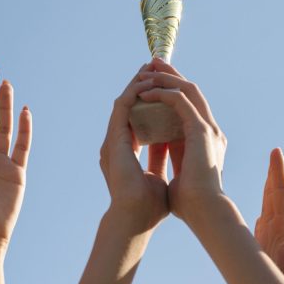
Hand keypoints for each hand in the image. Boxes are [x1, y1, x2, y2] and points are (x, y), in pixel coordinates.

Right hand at [99, 65, 168, 230]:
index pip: (139, 118)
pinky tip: (146, 81)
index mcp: (127, 152)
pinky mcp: (115, 139)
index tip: (164, 87)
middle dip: (143, 84)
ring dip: (138, 83)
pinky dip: (134, 92)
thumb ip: (160, 157)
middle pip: (130, 105)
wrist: (137, 217)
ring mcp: (114, 140)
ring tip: (150, 67)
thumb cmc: (149, 205)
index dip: (151, 101)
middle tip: (155, 66)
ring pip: (125, 101)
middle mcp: (117, 143)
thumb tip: (170, 142)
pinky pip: (123, 107)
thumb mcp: (159, 174)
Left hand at [137, 60, 226, 219]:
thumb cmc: (191, 203)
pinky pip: (181, 100)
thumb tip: (159, 148)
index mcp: (204, 140)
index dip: (172, 91)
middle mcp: (210, 130)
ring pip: (187, 90)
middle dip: (171, 75)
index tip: (154, 82)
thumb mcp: (177, 172)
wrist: (204, 213)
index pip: (189, 107)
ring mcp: (208, 128)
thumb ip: (172, 156)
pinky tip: (147, 91)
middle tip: (153, 63)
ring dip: (167, 77)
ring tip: (148, 69)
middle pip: (190, 92)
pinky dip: (164, 92)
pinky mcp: (201, 130)